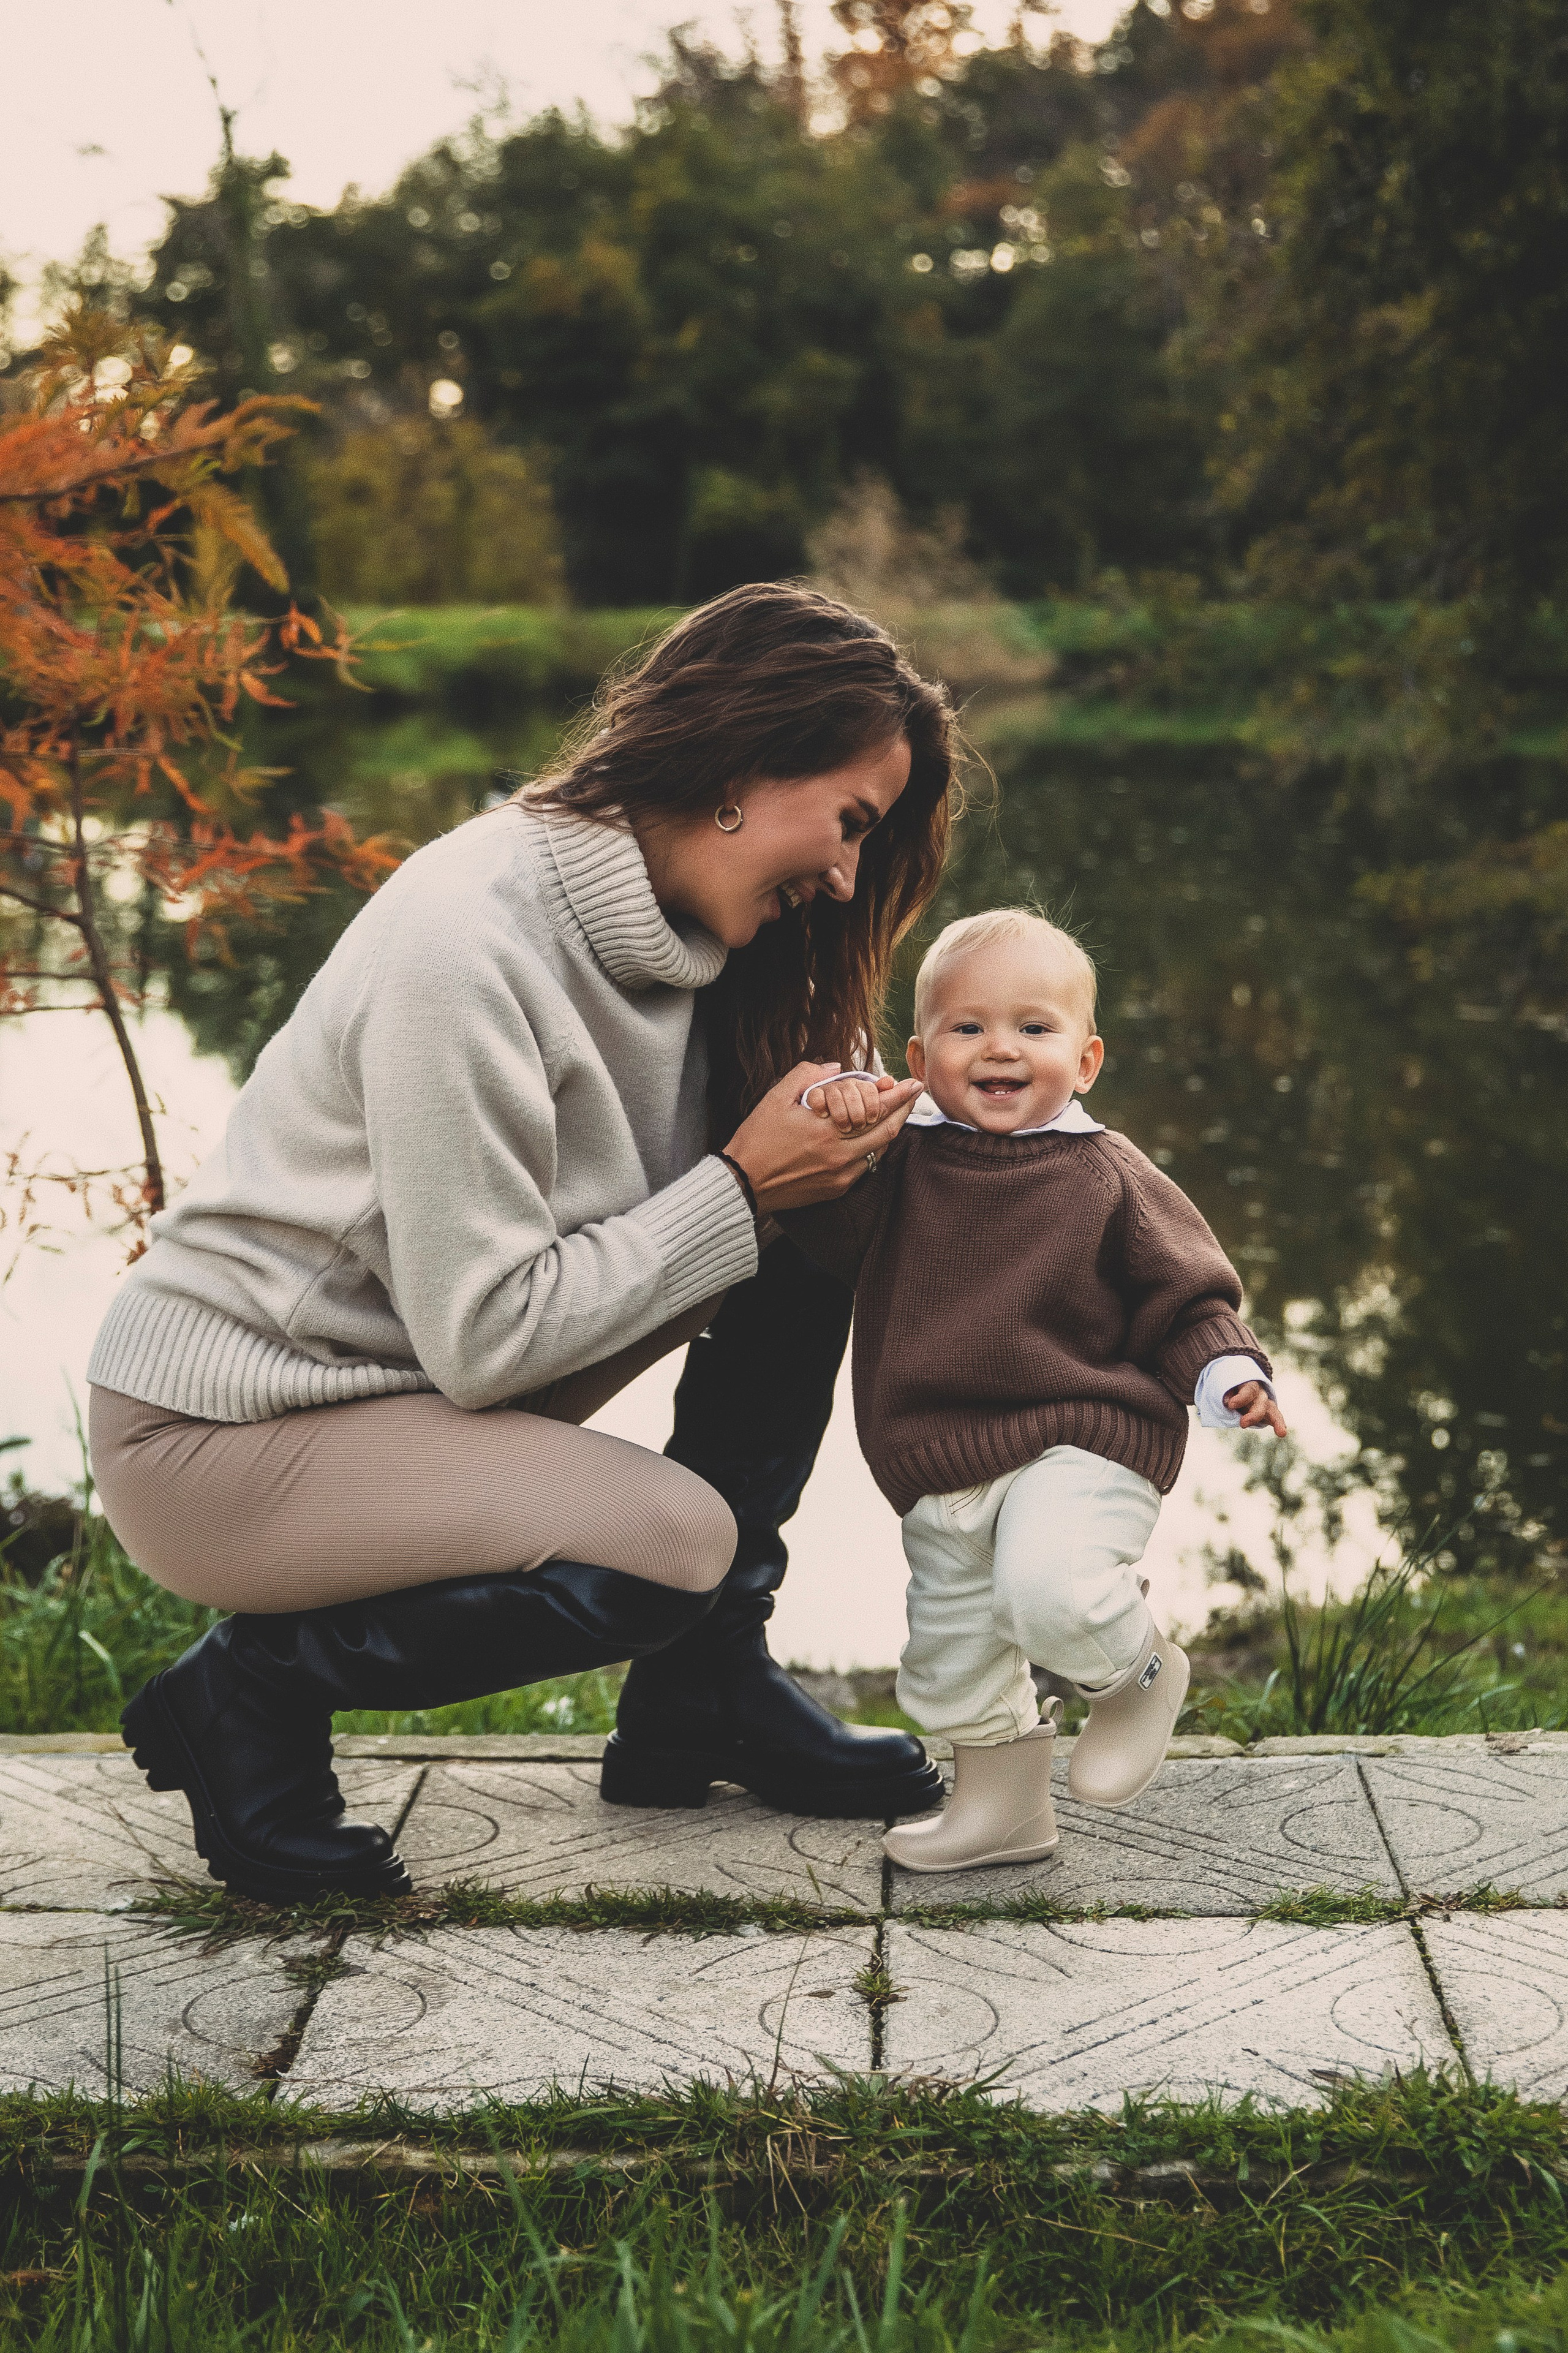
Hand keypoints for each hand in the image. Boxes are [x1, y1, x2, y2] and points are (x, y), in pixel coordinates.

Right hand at [725, 1060, 921, 1213]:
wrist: (743, 1183)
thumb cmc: (757, 1139)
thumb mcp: (776, 1098)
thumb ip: (806, 1076)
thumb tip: (835, 1067)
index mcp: (826, 1129)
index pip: (876, 1110)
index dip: (898, 1095)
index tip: (912, 1083)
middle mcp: (839, 1154)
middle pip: (887, 1131)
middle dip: (903, 1110)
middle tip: (912, 1094)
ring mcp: (840, 1175)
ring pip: (878, 1150)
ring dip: (890, 1129)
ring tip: (895, 1112)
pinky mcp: (836, 1189)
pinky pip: (864, 1165)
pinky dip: (871, 1148)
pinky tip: (870, 1136)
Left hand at [1225, 1381, 1287, 1436]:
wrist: (1238, 1386)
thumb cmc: (1231, 1387)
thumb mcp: (1227, 1388)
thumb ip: (1227, 1393)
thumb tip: (1226, 1401)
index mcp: (1249, 1385)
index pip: (1249, 1391)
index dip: (1241, 1398)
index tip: (1230, 1405)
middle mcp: (1260, 1394)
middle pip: (1260, 1403)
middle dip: (1253, 1415)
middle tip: (1243, 1424)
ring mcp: (1265, 1404)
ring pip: (1272, 1411)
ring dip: (1276, 1421)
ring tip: (1281, 1432)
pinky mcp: (1268, 1413)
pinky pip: (1276, 1418)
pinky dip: (1279, 1425)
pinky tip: (1282, 1433)